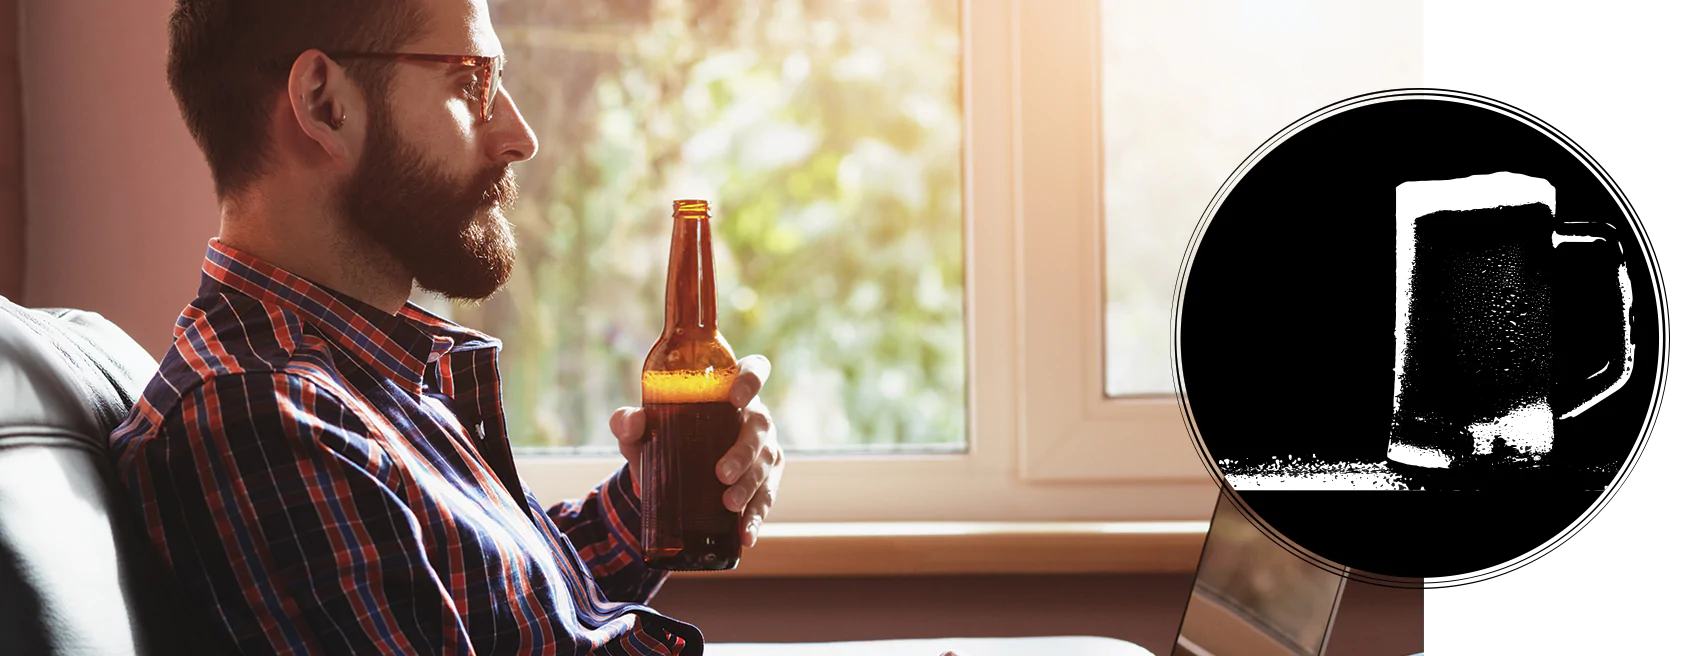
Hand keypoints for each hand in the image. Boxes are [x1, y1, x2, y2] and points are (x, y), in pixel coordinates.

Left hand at [609, 355, 783, 547]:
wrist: (666, 478)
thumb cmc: (660, 439)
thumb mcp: (640, 431)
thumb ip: (628, 422)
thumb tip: (631, 422)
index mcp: (729, 390)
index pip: (755, 370)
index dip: (752, 379)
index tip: (736, 398)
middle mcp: (753, 416)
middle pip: (761, 425)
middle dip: (744, 451)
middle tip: (721, 474)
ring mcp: (764, 448)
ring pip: (767, 463)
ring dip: (751, 486)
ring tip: (729, 506)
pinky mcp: (766, 480)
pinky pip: (767, 496)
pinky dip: (756, 516)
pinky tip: (745, 535)